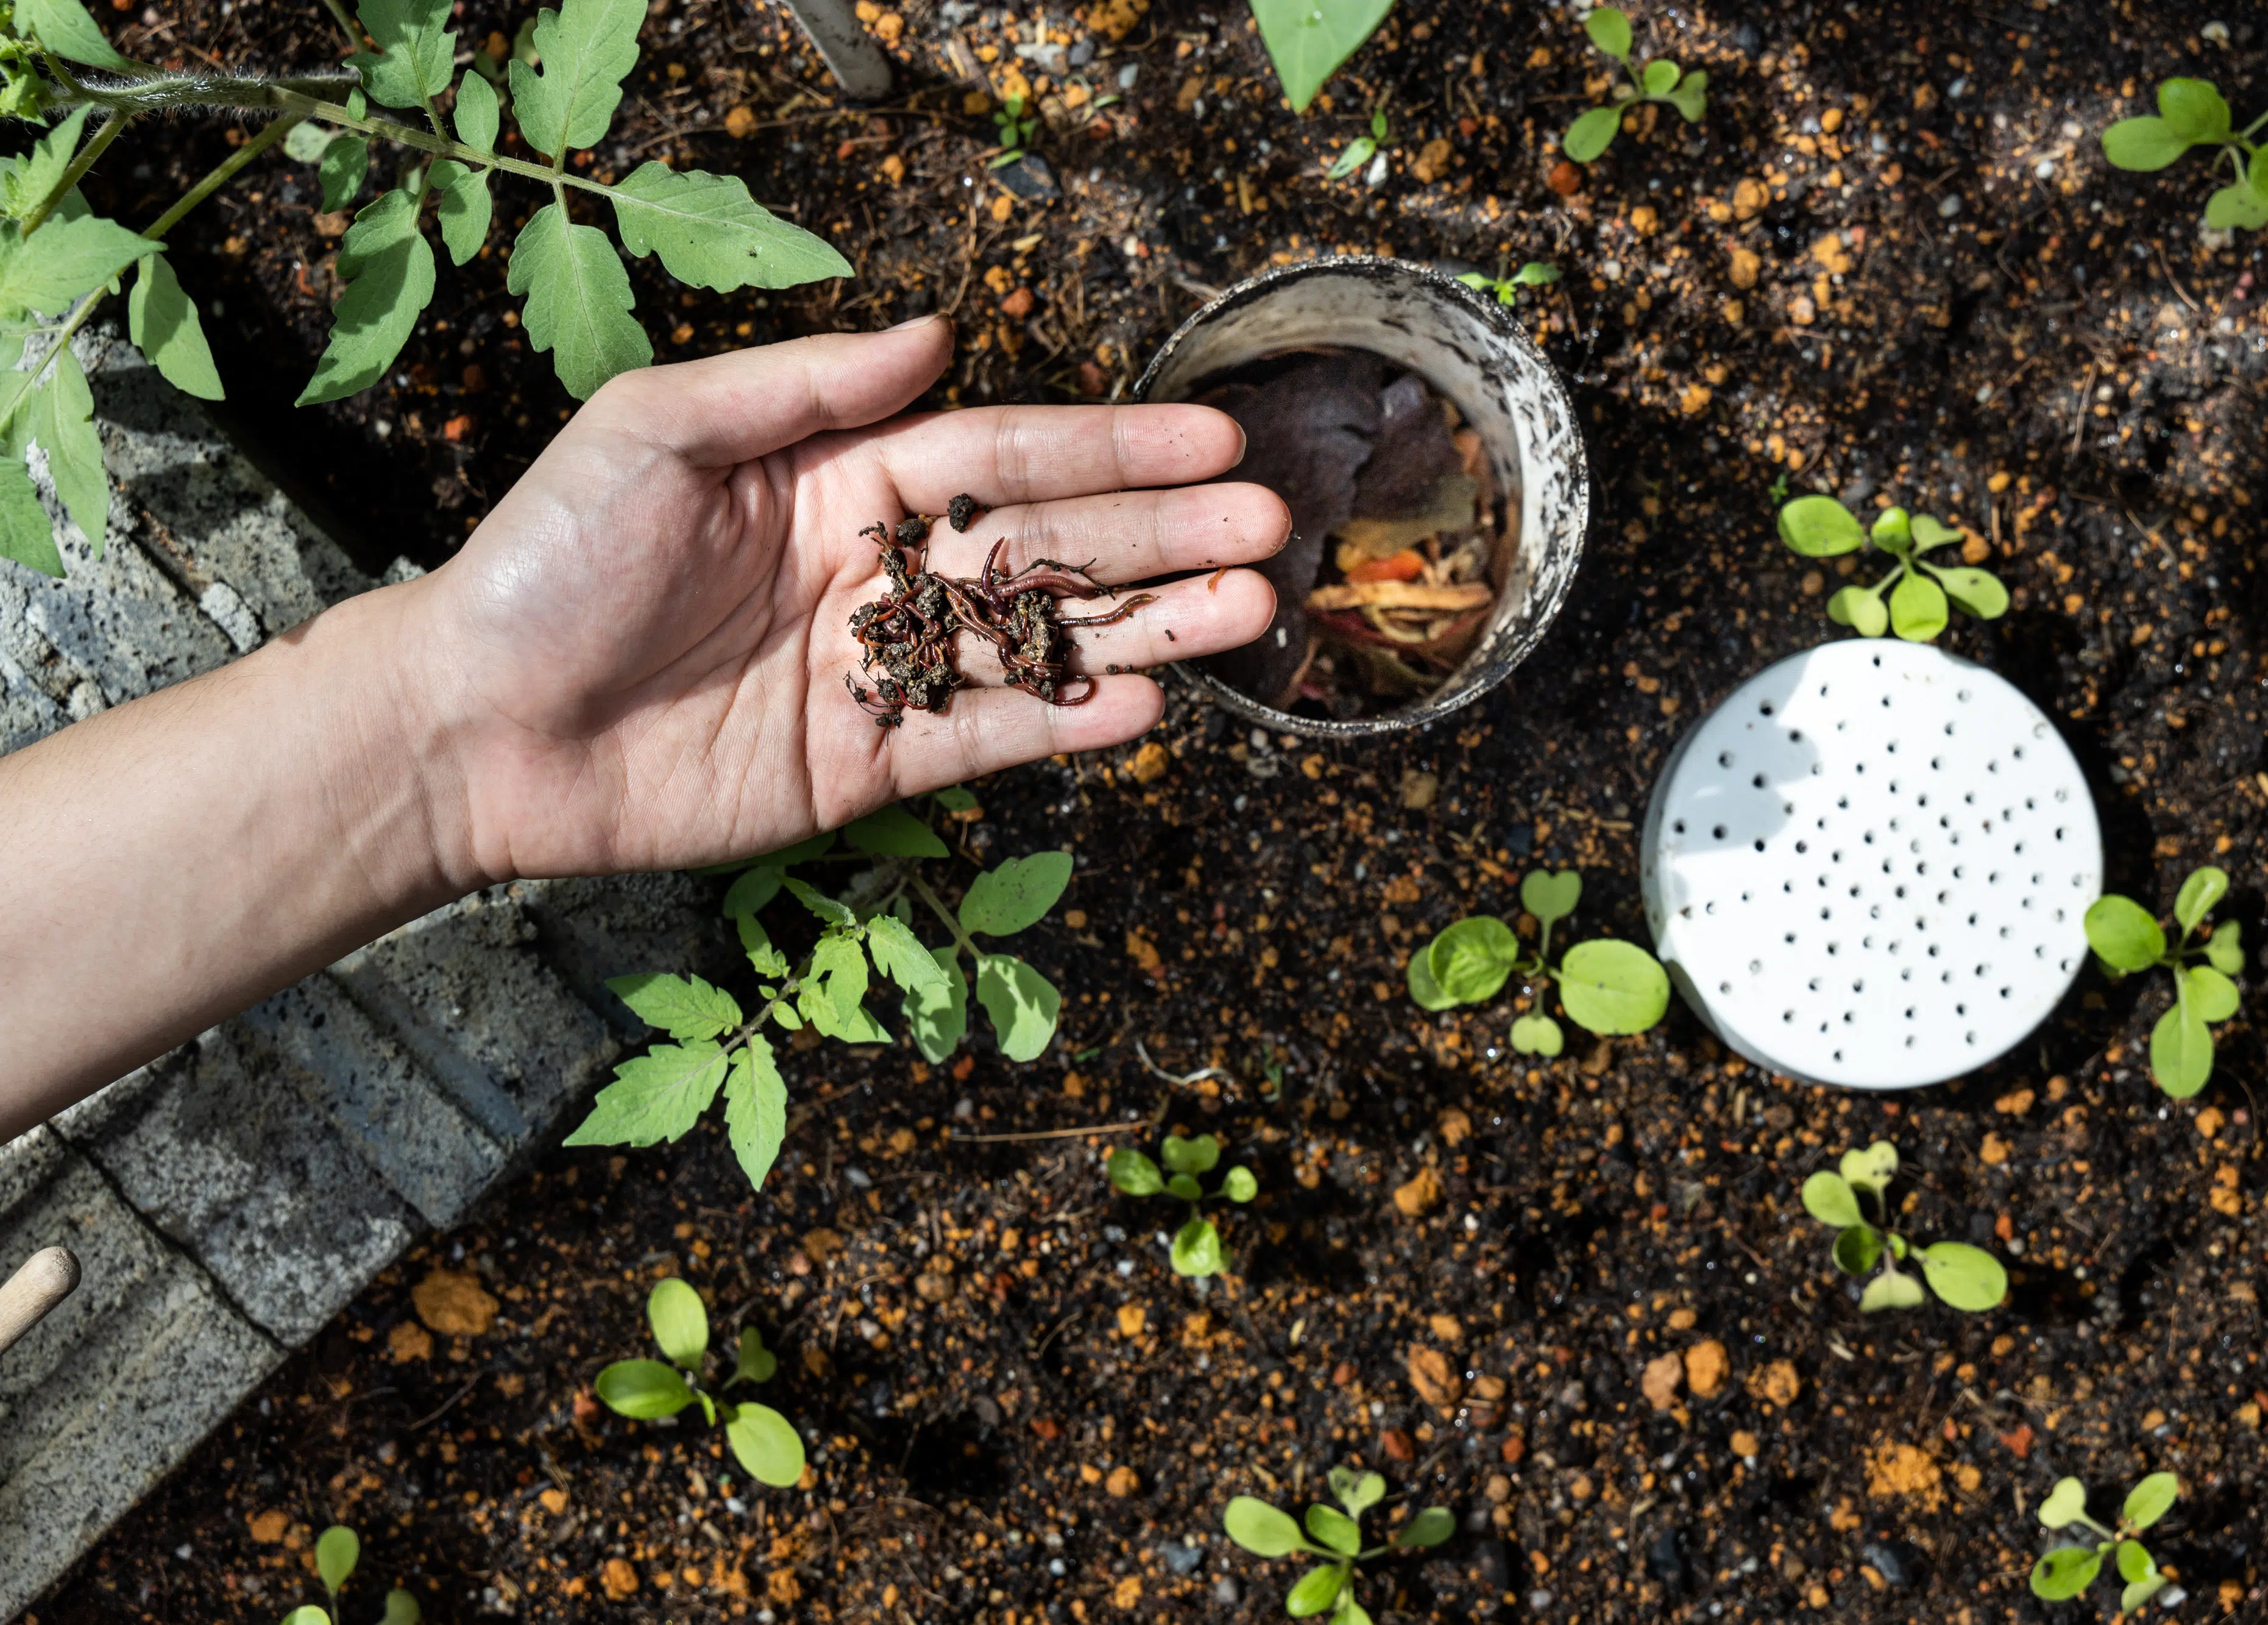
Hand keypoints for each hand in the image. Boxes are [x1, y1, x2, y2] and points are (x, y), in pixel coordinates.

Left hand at [400, 318, 1287, 883]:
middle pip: (1051, 547)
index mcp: (841, 480)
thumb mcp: (659, 431)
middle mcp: (877, 571)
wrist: (471, 729)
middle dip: (1163, 537)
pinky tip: (1144, 706)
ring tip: (1247, 614)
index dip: (1112, 449)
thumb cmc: (546, 562)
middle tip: (1271, 532)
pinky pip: (984, 741)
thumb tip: (935, 337)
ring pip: (1039, 646)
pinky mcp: (864, 766)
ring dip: (1148, 630)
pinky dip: (1062, 728)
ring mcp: (879, 671)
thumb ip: (807, 390)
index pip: (1007, 454)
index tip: (1210, 443)